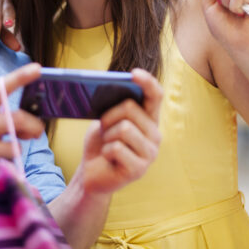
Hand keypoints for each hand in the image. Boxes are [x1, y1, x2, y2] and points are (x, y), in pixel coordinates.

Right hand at [0, 63, 45, 176]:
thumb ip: (0, 116)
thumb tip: (33, 121)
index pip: (0, 89)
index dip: (20, 78)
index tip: (37, 68)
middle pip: (17, 119)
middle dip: (34, 125)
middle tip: (37, 131)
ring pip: (14, 147)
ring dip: (17, 149)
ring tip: (7, 149)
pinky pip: (6, 165)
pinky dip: (6, 165)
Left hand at [80, 68, 162, 193]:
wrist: (92, 174)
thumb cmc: (100, 144)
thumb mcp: (106, 120)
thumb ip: (114, 106)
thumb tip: (111, 89)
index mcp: (149, 119)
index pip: (155, 95)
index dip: (147, 82)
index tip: (133, 74)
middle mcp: (155, 135)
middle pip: (130, 107)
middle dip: (109, 115)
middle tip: (104, 128)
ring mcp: (150, 153)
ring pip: (123, 128)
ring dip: (107, 135)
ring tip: (107, 144)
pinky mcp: (139, 169)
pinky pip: (116, 148)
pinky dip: (105, 151)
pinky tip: (108, 159)